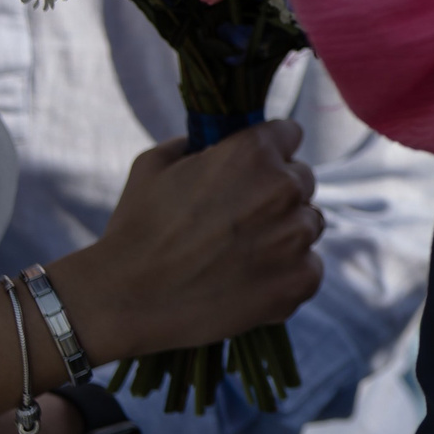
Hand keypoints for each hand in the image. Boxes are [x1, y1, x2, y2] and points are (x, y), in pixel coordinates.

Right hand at [54, 120, 324, 364]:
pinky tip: (250, 281)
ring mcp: (296, 236)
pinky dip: (287, 275)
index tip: (249, 172)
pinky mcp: (300, 280)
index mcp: (254, 152)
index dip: (267, 152)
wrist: (124, 299)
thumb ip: (196, 144)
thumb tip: (214, 141)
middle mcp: (284, 188)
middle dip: (275, 195)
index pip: (288, 135)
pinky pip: (309, 267)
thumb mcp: (154, 166)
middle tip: (236, 221)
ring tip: (238, 255)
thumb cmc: (135, 229)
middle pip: (302, 181)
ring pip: (308, 224)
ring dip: (284, 234)